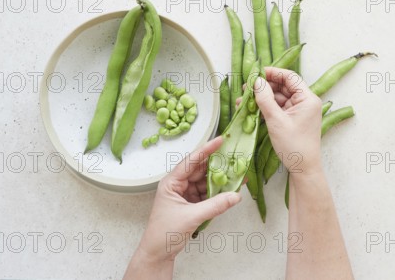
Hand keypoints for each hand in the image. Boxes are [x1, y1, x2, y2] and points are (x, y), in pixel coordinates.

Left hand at [125, 137, 241, 277]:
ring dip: (219, 180)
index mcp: (171, 182)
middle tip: (234, 157)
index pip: (191, 161)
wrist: (158, 253)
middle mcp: (178, 184)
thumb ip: (215, 205)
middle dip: (217, 165)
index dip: (206, 149)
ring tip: (236, 174)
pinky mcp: (191, 204)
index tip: (220, 140)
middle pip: (200, 170)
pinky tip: (229, 190)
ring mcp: (185, 194)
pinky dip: (218, 192)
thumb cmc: (164, 232)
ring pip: (205, 181)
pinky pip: (207, 193)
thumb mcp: (191, 217)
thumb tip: (235, 196)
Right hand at [253, 67, 322, 175]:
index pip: (290, 77)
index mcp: (308, 99)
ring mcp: (299, 111)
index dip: (273, 73)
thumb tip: (256, 81)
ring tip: (244, 100)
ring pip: (278, 97)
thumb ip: (265, 99)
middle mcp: (305, 102)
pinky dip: (266, 107)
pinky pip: (278, 108)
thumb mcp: (276, 121)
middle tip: (246, 88)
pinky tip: (251, 109)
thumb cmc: (294, 146)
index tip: (256, 73)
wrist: (303, 168)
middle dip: (264, 86)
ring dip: (262, 98)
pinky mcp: (292, 119)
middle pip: (283, 86)